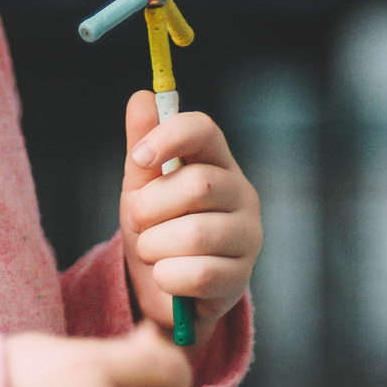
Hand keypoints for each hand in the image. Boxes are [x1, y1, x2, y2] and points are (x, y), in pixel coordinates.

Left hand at [118, 90, 261, 336]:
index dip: (170, 136)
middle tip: (139, 221)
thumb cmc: (157, 228)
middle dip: (153, 207)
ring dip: (154, 246)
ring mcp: (248, 236)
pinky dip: (167, 277)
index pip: (205, 130)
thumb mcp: (143, 186)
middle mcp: (241, 193)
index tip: (138, 158)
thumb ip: (143, 144)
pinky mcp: (241, 278)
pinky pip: (197, 273)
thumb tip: (142, 97)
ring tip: (152, 251)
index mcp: (216, 162)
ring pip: (195, 234)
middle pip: (198, 184)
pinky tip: (167, 277)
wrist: (163, 290)